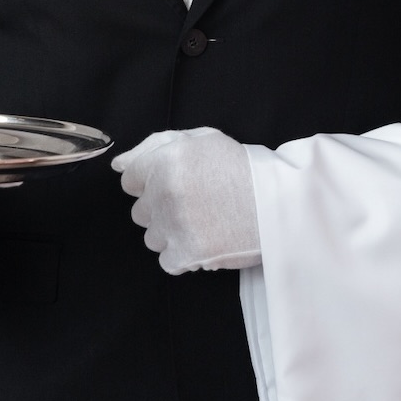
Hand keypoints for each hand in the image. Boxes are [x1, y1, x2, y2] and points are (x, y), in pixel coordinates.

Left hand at [111, 127, 259, 274]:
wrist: (281, 203)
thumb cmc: (242, 168)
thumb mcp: (203, 140)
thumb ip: (156, 145)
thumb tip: (119, 164)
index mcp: (166, 161)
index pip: (130, 180)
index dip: (151, 182)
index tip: (174, 185)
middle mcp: (164, 193)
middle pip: (140, 211)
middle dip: (161, 208)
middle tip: (194, 204)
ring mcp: (174, 226)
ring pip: (152, 237)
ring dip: (171, 233)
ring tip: (202, 223)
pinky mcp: (187, 254)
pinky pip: (167, 261)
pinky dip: (183, 255)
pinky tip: (204, 241)